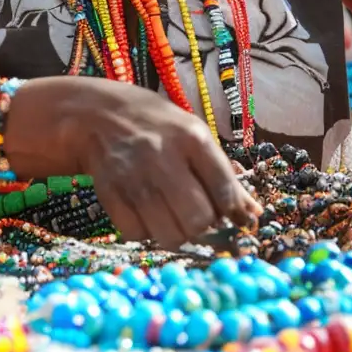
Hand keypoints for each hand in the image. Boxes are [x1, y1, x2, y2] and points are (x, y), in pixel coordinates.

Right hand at [16, 77, 257, 249]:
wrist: (99, 117)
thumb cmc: (160, 129)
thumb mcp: (196, 139)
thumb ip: (224, 176)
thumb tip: (253, 215)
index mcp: (192, 139)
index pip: (224, 190)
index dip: (235, 214)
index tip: (236, 220)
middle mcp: (163, 158)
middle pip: (198, 220)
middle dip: (204, 227)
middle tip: (197, 218)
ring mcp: (133, 178)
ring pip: (169, 234)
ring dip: (177, 234)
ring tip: (173, 218)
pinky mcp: (110, 194)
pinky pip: (137, 235)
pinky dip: (145, 233)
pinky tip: (146, 215)